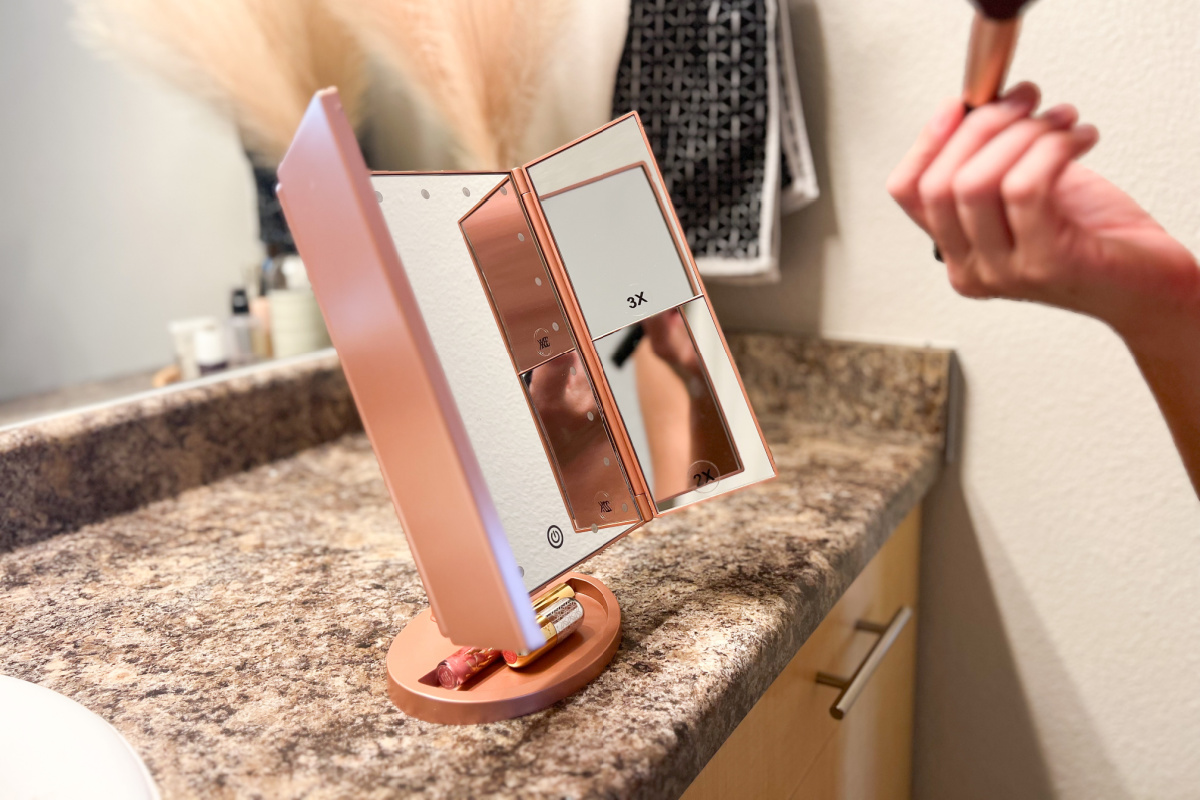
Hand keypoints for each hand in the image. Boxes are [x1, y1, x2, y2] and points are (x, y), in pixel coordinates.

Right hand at [887, 82, 1199, 352]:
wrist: (1148, 283)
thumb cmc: (1095, 237)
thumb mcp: (1028, 192)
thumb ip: (992, 163)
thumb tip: (981, 107)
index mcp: (957, 252)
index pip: (907, 192)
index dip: (927, 139)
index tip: (963, 103)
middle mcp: (972, 269)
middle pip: (940, 184)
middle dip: (983, 125)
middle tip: (1025, 101)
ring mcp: (1004, 272)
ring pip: (977, 183)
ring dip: (1024, 133)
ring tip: (1061, 120)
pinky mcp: (1046, 264)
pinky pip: (1026, 188)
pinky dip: (1053, 148)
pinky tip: (1079, 138)